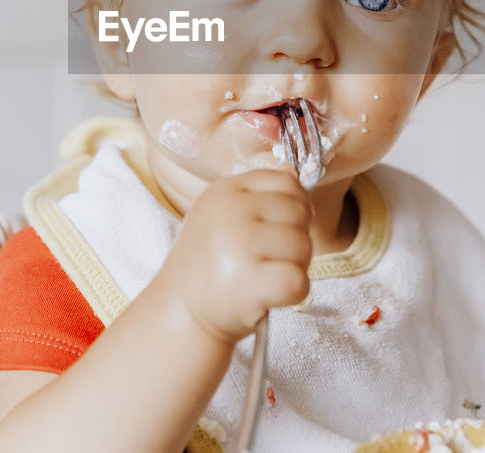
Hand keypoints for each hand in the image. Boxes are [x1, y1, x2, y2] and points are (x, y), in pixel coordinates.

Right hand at [159, 167, 312, 344]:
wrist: (180, 312)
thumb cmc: (209, 265)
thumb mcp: (222, 216)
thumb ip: (258, 194)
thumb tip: (293, 171)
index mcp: (225, 191)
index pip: (287, 182)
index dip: (293, 207)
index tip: (275, 229)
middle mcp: (230, 212)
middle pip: (300, 212)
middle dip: (295, 238)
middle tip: (268, 259)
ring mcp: (239, 246)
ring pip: (304, 246)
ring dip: (295, 266)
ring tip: (264, 276)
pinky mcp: (250, 283)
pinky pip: (299, 281)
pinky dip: (294, 293)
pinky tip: (271, 295)